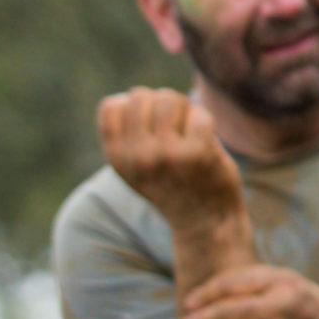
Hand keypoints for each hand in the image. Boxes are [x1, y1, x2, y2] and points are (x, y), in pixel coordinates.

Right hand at [97, 88, 243, 227]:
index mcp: (117, 157)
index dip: (133, 105)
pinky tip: (206, 137)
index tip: (150, 124)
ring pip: (169, 99)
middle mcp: (137, 156)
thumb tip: (129, 96)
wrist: (205, 222)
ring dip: (184, 109)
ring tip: (190, 129)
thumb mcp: (135, 166)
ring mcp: (167, 155)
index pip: (112, 106)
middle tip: (176, 126)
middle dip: (161, 103)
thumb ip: (127, 135)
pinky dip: (205, 119)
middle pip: (141, 96)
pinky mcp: (198, 154)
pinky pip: (199, 114)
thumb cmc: (173, 185)